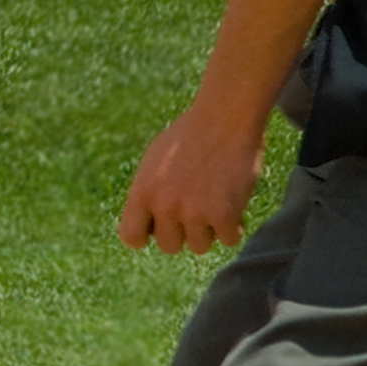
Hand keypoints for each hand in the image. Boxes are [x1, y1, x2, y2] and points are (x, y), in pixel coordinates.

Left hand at [120, 104, 270, 254]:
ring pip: (199, 247)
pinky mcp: (224, 214)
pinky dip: (235, 227)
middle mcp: (163, 206)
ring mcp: (193, 212)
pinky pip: (229, 240)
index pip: (131, 237)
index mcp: (141, 193)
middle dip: (182, 233)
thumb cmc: (189, 136)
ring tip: (215, 205)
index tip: (160, 225)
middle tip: (196, 211)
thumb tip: (147, 223)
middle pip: (169, 246)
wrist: (224, 118)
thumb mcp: (154, 162)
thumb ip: (149, 193)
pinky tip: (235, 208)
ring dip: (210, 231)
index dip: (146, 235)